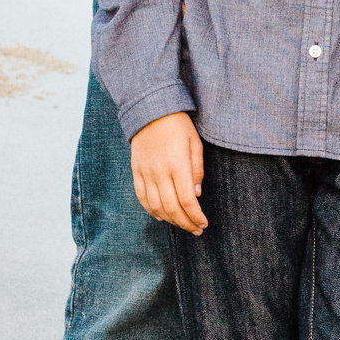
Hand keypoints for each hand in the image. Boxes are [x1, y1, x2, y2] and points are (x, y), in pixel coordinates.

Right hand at [130, 111, 206, 232]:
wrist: (150, 110)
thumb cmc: (178, 125)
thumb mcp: (195, 143)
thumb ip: (196, 170)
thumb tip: (196, 195)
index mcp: (177, 165)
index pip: (187, 200)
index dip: (196, 216)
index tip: (203, 223)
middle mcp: (160, 172)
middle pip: (172, 207)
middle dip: (186, 222)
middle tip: (196, 229)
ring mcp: (145, 173)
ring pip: (156, 206)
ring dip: (170, 220)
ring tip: (182, 224)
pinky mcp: (136, 171)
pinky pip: (142, 198)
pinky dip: (151, 211)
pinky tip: (162, 216)